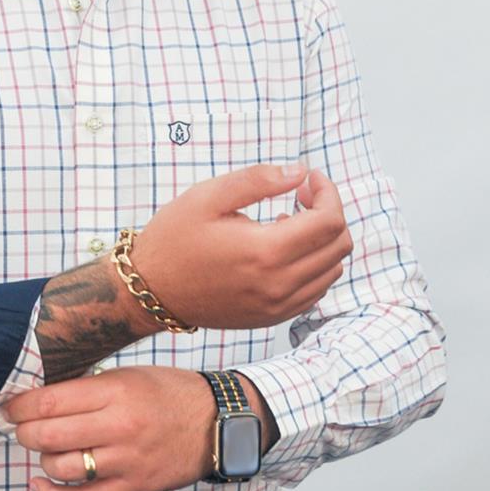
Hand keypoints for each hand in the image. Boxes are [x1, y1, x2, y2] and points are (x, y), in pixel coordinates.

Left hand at [5, 367, 216, 490]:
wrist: (217, 423)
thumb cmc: (169, 392)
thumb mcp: (128, 375)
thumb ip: (88, 388)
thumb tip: (41, 399)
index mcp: (116, 391)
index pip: (51, 402)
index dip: (21, 406)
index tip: (10, 406)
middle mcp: (119, 427)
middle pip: (48, 435)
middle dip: (24, 431)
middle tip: (19, 426)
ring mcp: (126, 462)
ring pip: (60, 467)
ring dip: (42, 458)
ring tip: (43, 447)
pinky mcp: (132, 488)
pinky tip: (41, 483)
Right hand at [129, 164, 352, 330]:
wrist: (150, 290)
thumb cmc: (174, 239)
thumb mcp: (208, 196)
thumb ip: (258, 180)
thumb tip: (300, 172)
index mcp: (266, 252)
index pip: (329, 221)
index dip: (328, 192)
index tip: (309, 178)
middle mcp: (279, 285)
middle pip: (339, 246)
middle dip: (329, 212)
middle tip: (301, 195)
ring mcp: (278, 307)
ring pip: (332, 270)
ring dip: (323, 240)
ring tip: (289, 220)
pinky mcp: (272, 317)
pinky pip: (315, 291)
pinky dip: (314, 265)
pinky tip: (284, 248)